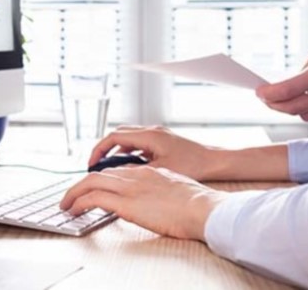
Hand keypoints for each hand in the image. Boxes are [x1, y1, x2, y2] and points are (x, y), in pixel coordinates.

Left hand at [60, 166, 227, 240]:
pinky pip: (93, 198)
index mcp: (148, 172)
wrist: (202, 207)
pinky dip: (79, 202)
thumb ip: (159, 188)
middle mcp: (135, 175)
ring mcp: (130, 187)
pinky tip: (73, 210)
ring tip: (66, 204)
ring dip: (74, 192)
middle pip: (100, 174)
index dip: (101, 178)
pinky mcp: (126, 202)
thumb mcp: (175, 188)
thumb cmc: (196, 203)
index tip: (92, 187)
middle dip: (82, 184)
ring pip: (91, 182)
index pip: (116, 170)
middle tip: (71, 195)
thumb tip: (154, 198)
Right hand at [88, 126, 222, 181]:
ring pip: (129, 139)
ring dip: (117, 151)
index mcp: (149, 136)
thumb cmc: (194, 165)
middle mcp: (152, 131)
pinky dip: (129, 153)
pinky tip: (130, 168)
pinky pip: (139, 144)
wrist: (216, 162)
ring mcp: (158, 135)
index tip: (91, 163)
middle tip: (96, 165)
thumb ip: (136, 171)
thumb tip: (117, 175)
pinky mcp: (163, 142)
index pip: (114, 136)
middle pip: (119, 135)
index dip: (99, 150)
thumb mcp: (159, 171)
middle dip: (105, 149)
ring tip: (110, 169)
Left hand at [256, 34, 307, 121]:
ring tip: (289, 98)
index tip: (259, 92)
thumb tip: (283, 88)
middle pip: (292, 108)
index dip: (268, 94)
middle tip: (266, 100)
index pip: (286, 91)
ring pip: (305, 115)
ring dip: (293, 108)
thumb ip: (300, 74)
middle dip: (274, 105)